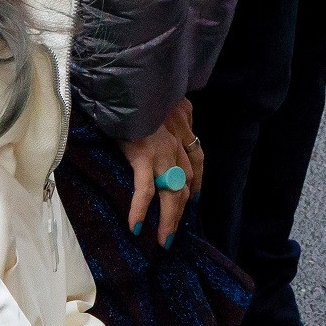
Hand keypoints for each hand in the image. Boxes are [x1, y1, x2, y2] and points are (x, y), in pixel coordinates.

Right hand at [120, 98, 201, 244]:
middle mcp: (177, 143)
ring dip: (168, 219)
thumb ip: (170, 113)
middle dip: (181, 211)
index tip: (194, 198)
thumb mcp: (162, 102)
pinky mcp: (144, 156)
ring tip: (162, 239)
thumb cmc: (140, 93)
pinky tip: (135, 226)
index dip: (196, 181)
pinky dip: (140, 209)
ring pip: (171, 192)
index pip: (196, 160)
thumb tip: (174, 115)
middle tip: (172, 233)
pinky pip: (144, 190)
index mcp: (182, 128)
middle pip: (185, 184)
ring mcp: (163, 152)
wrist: (130, 85)